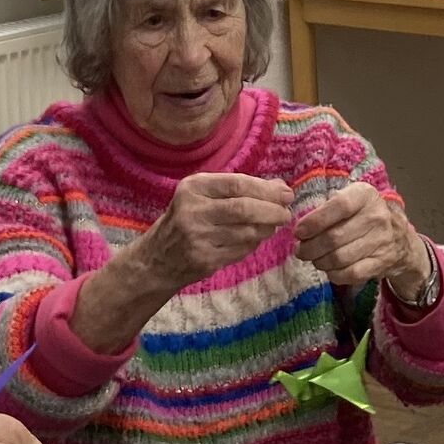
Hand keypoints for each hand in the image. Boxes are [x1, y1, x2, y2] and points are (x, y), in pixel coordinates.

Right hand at [134, 171, 295, 291]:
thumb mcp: (203, 196)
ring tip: (273, 225)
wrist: (158, 258)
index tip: (286, 194)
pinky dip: (254, 244)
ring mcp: (198, 237)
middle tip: (286, 213)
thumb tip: (279, 186)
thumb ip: (238, 189)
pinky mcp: (204, 259)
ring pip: (246, 232)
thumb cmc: (186, 220)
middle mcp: (193, 210)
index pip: (237, 184)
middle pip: (244, 209)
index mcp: (193, 188)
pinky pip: (241, 250)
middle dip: (272, 211)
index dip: (267, 190)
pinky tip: (255, 239)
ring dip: (266, 229)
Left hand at [294, 182, 426, 294]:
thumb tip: (301, 228)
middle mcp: (377, 216)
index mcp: (365, 196)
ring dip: (320, 261)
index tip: (299, 232)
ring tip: (314, 259)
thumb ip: (328, 208)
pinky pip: (352, 273)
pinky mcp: (382, 262)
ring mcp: (381, 241)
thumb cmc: (364, 215)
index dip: (315, 221)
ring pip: (340, 257)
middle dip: (310, 247)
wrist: (399, 236)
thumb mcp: (351, 200)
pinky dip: (335, 274)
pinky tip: (329, 269)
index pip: (338, 207)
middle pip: (335, 237)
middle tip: (301, 250)